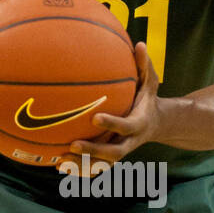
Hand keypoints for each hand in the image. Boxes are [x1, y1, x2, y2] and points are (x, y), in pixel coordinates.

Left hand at [68, 43, 160, 165]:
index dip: (112, 124)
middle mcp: (130, 141)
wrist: (155, 123)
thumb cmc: (147, 97)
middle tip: (73, 144)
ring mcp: (119, 150)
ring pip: (102, 164)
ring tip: (60, 160)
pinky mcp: (110, 157)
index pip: (126, 126)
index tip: (95, 117)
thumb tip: (140, 44)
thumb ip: (144, 66)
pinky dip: (79, 169)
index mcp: (139, 123)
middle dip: (94, 151)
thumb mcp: (150, 81)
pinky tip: (59, 166)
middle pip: (113, 152)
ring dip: (82, 164)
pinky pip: (95, 167)